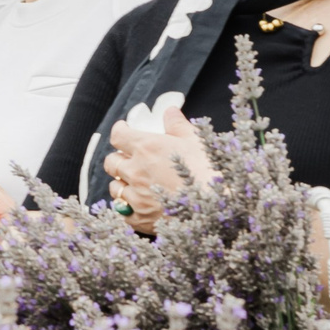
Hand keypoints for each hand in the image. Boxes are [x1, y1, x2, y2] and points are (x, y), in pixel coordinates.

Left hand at [102, 106, 212, 234]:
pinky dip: (127, 207)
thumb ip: (177, 124)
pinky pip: (123, 212)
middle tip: (129, 159)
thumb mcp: (195, 140)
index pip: (118, 136)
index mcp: (146, 147)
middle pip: (112, 162)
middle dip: (119, 158)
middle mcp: (136, 171)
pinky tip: (139, 205)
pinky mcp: (140, 218)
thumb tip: (169, 111)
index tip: (124, 130)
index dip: (120, 131)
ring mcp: (136, 196)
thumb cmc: (209, 170)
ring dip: (122, 183)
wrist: (218, 207)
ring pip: (115, 188)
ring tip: (135, 183)